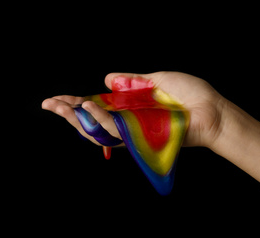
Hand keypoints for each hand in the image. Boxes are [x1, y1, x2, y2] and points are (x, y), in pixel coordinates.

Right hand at [42, 71, 224, 148]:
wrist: (211, 110)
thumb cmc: (190, 95)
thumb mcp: (157, 79)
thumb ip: (131, 80)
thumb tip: (106, 77)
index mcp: (128, 106)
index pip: (95, 106)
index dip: (74, 103)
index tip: (56, 99)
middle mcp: (126, 120)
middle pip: (90, 121)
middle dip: (67, 113)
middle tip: (48, 104)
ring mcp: (131, 130)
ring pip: (96, 130)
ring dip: (76, 118)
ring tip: (59, 106)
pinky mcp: (140, 138)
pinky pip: (115, 131)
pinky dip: (100, 120)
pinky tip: (86, 107)